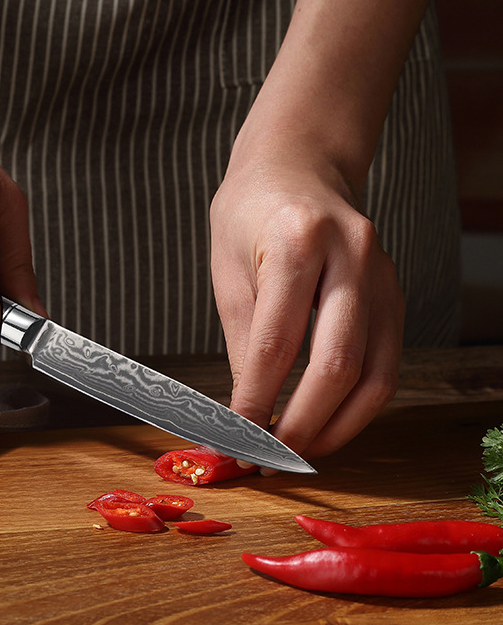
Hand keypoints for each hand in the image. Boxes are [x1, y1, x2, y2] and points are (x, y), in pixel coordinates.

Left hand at [210, 141, 403, 467]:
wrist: (298, 167)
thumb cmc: (251, 215)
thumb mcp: (230, 272)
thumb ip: (246, 344)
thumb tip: (248, 413)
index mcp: (297, 242)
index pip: (277, 343)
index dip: (256, 401)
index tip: (237, 438)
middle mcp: (351, 256)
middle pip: (337, 364)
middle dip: (302, 424)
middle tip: (271, 457)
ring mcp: (382, 275)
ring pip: (374, 373)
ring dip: (338, 425)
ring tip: (301, 450)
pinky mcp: (395, 293)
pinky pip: (387, 363)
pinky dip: (359, 404)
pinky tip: (330, 421)